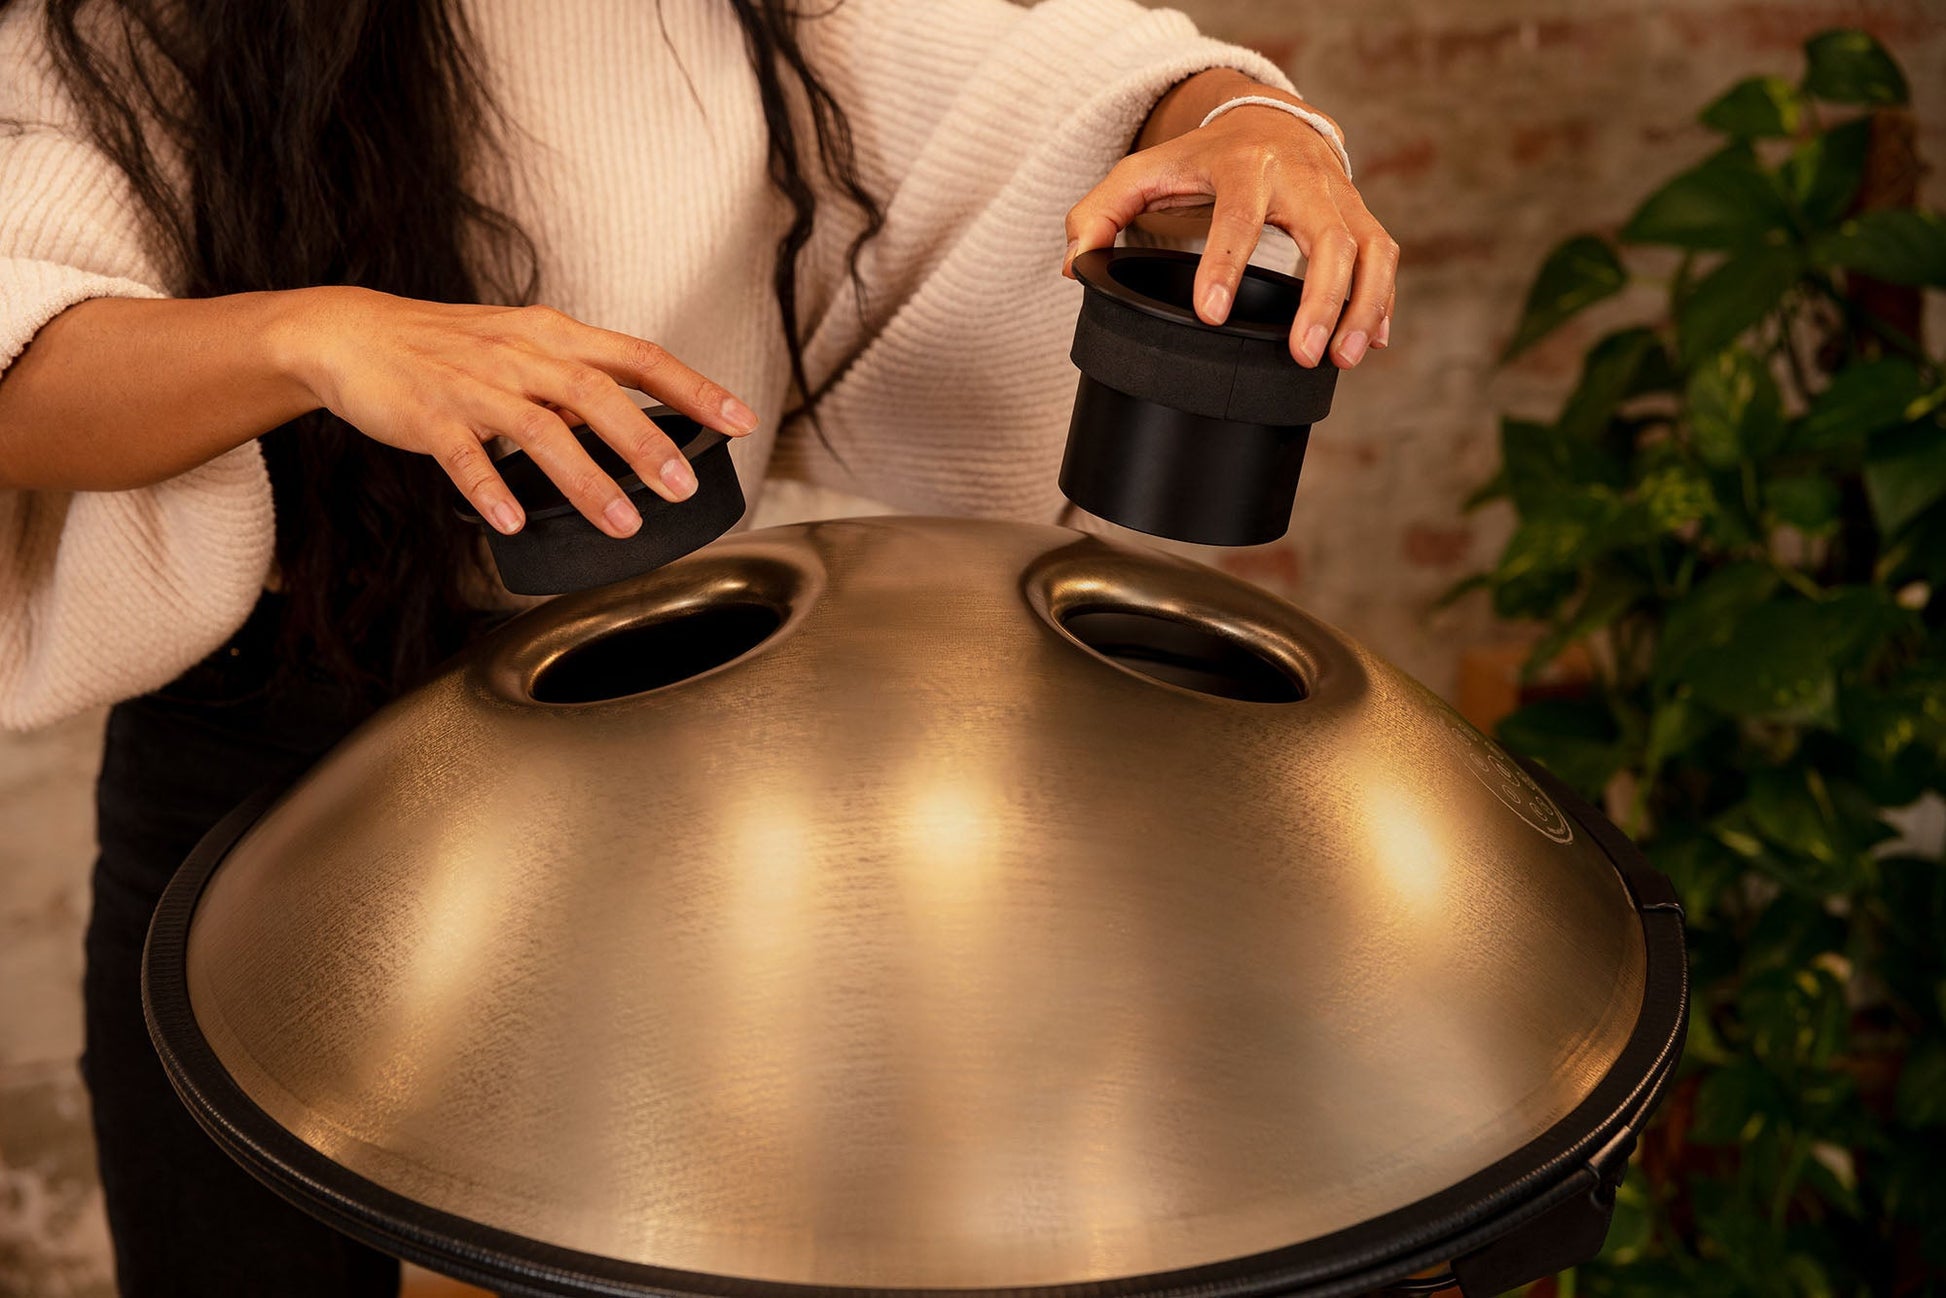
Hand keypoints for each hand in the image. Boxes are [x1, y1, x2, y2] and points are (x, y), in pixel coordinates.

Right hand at [273, 287, 759, 537]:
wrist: (353, 333)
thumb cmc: (448, 348)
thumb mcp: (524, 349)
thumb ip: (580, 384)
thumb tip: (641, 428)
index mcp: (553, 336)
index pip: (639, 357)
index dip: (694, 388)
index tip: (741, 421)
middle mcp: (521, 354)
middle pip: (597, 394)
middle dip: (646, 443)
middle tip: (683, 486)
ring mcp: (474, 384)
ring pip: (540, 430)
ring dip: (586, 479)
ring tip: (622, 523)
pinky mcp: (429, 414)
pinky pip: (464, 455)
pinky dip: (490, 488)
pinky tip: (512, 520)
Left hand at [1063, 71, 1397, 369]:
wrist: (1268, 120)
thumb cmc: (1201, 160)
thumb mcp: (1143, 173)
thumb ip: (1098, 214)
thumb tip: (1073, 264)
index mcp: (1245, 166)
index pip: (1238, 216)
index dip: (1224, 264)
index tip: (1210, 315)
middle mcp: (1301, 177)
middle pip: (1326, 237)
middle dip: (1320, 299)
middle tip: (1302, 354)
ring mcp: (1339, 196)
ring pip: (1369, 249)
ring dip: (1362, 306)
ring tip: (1343, 360)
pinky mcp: (1360, 215)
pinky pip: (1383, 256)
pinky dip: (1380, 301)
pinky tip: (1370, 343)